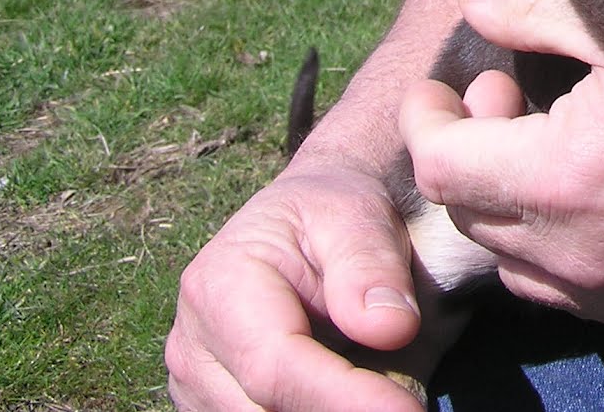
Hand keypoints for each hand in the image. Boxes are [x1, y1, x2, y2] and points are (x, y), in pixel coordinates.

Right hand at [166, 165, 425, 411]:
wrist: (308, 218)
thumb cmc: (334, 212)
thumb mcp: (359, 215)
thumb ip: (371, 268)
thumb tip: (390, 329)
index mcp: (218, 288)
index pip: (276, 368)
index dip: (345, 398)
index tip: (407, 410)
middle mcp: (194, 347)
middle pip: (269, 410)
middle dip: (343, 411)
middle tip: (409, 404)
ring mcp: (199, 385)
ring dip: (332, 411)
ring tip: (384, 389)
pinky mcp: (217, 406)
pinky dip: (322, 410)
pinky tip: (356, 394)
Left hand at [399, 0, 603, 323]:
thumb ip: (539, 10)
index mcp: (558, 175)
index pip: (439, 164)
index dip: (426, 120)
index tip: (441, 90)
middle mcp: (570, 249)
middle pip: (466, 212)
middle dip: (467, 152)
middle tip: (503, 99)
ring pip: (507, 257)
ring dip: (503, 203)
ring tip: (543, 147)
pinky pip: (558, 289)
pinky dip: (546, 245)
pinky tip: (585, 195)